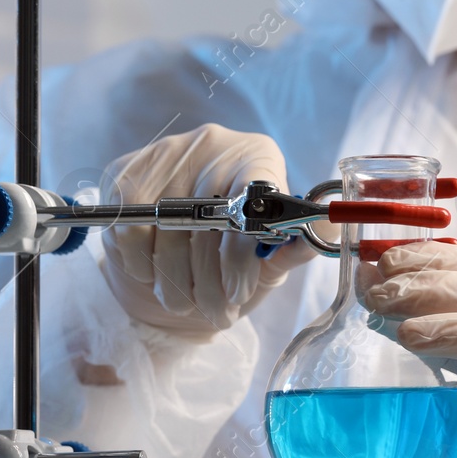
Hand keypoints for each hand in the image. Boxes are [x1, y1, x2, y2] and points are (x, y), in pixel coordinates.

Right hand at [99, 124, 317, 337]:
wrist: (176, 265)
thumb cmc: (231, 261)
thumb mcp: (268, 261)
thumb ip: (294, 248)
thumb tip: (330, 229)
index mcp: (258, 156)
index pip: (251, 197)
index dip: (239, 252)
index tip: (238, 292)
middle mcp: (213, 144)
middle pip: (205, 216)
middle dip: (209, 279)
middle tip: (216, 313)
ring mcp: (167, 154)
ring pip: (165, 226)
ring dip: (174, 278)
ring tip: (185, 303)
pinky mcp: (126, 172)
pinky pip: (129, 226)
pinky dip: (140, 262)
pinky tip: (153, 276)